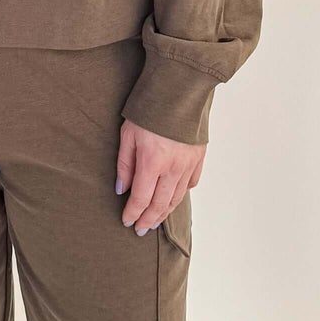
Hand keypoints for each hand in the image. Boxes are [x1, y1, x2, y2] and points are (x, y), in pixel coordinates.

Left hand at [117, 118, 205, 232]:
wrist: (180, 90)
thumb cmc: (149, 110)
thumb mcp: (128, 134)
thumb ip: (125, 165)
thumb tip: (121, 189)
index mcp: (152, 163)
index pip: (141, 198)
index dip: (133, 214)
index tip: (127, 222)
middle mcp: (173, 168)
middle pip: (160, 204)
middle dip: (148, 220)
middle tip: (140, 229)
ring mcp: (188, 164)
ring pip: (176, 198)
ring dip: (164, 212)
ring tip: (155, 220)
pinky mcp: (199, 158)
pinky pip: (191, 184)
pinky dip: (181, 194)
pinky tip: (174, 198)